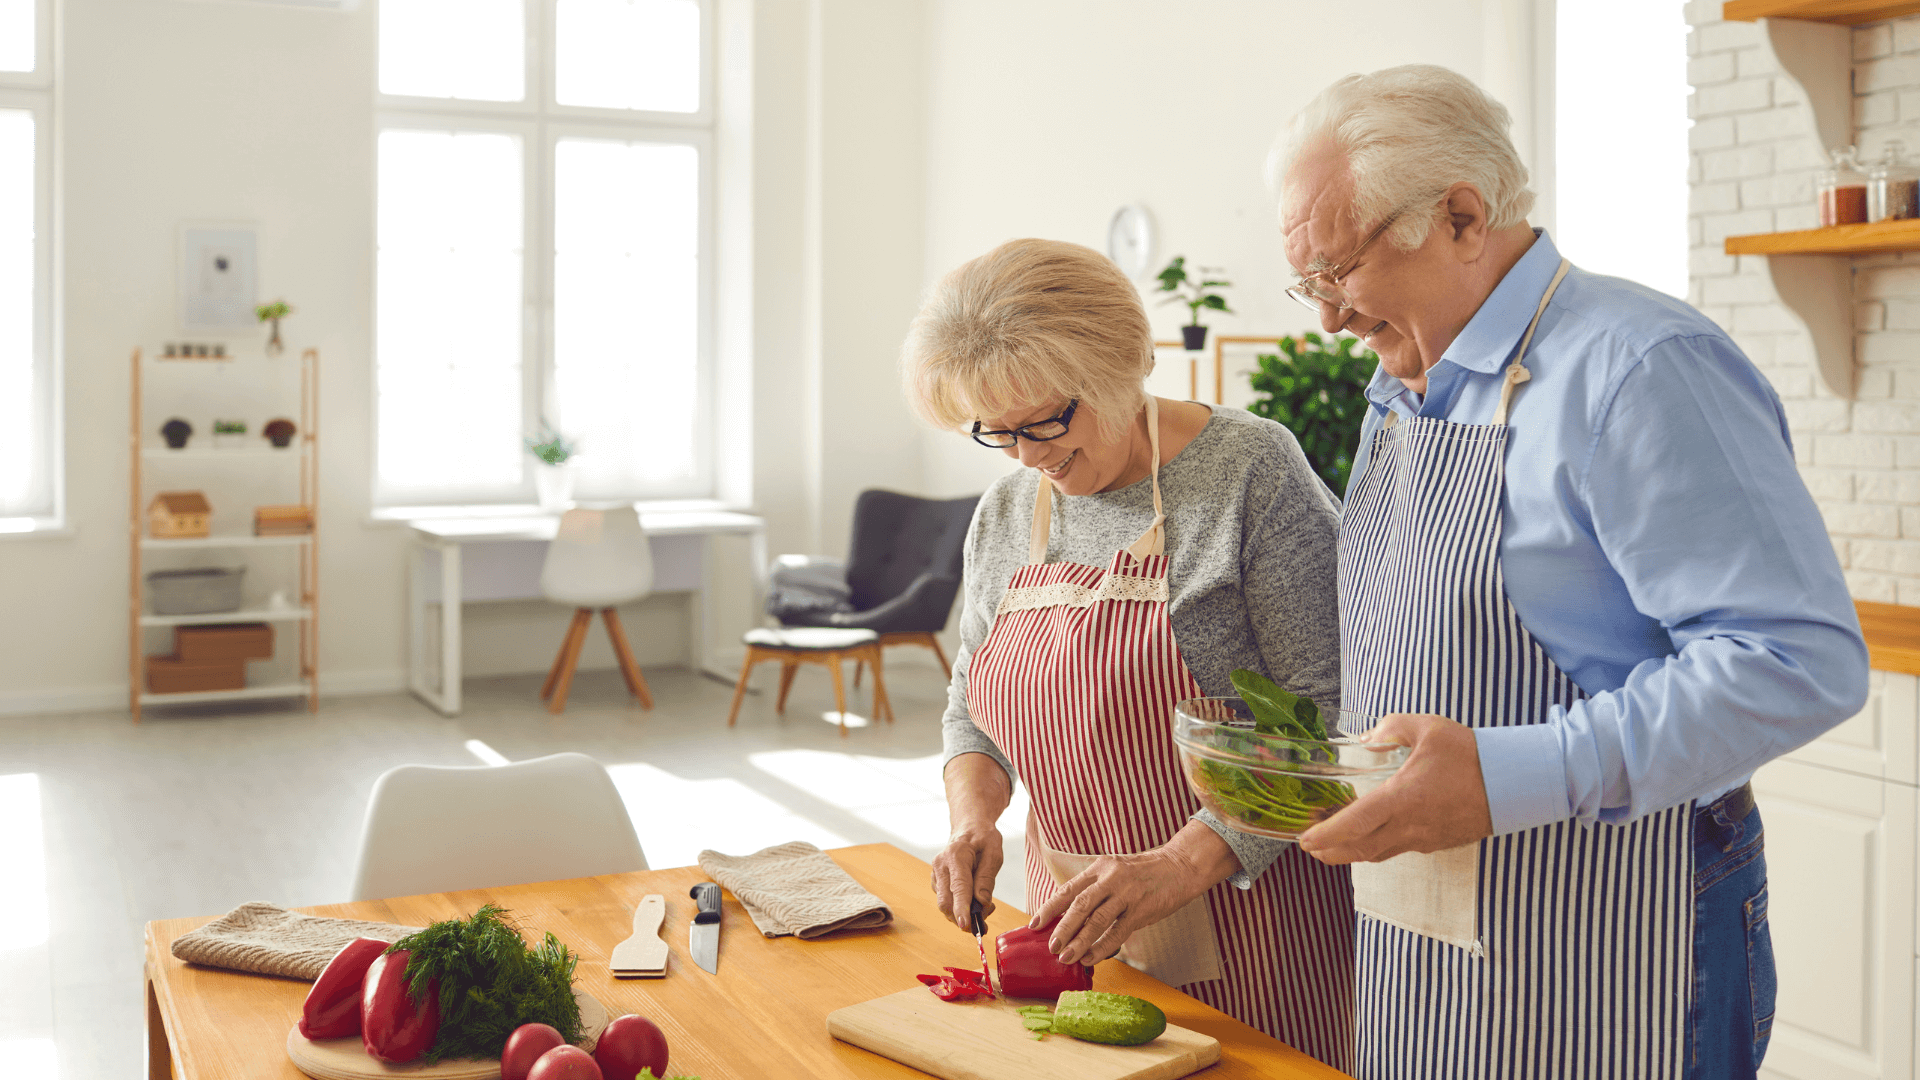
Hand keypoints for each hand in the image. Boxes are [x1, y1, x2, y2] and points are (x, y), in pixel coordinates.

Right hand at [931, 827, 1003, 929]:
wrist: (969, 827)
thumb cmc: (983, 838)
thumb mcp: (994, 852)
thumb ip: (987, 877)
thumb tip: (982, 903)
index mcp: (956, 855)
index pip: (958, 886)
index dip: (961, 908)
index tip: (965, 924)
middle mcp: (941, 865)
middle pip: (945, 901)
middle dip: (962, 918)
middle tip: (984, 924)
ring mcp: (936, 874)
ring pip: (945, 905)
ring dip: (963, 915)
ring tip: (985, 908)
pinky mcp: (937, 882)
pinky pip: (946, 901)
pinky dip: (960, 908)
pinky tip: (975, 901)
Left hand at [1028, 826, 1233, 965]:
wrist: (1180, 867)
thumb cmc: (1144, 872)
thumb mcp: (1115, 870)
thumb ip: (1095, 888)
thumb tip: (1070, 915)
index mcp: (1100, 867)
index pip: (1068, 889)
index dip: (1050, 908)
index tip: (1035, 924)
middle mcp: (1111, 878)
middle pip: (1079, 905)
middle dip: (1062, 928)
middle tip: (1050, 946)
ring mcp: (1127, 894)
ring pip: (1096, 920)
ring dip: (1079, 941)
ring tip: (1065, 957)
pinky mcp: (1142, 910)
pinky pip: (1117, 932)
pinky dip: (1102, 947)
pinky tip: (1091, 957)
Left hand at [1297, 712, 1492, 863]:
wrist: (1515, 783)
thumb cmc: (1472, 755)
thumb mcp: (1428, 728)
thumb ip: (1391, 728)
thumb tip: (1367, 738)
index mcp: (1401, 799)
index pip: (1354, 824)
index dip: (1326, 835)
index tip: (1305, 840)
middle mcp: (1410, 826)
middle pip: (1360, 848)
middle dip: (1331, 851)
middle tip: (1311, 848)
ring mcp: (1425, 838)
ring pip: (1380, 853)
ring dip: (1353, 852)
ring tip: (1334, 847)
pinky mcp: (1439, 842)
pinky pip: (1401, 849)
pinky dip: (1379, 847)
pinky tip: (1375, 836)